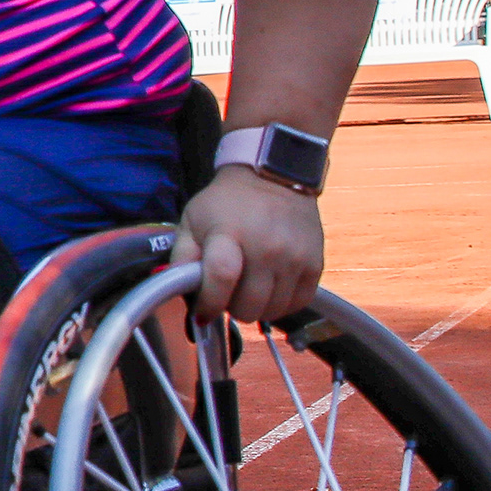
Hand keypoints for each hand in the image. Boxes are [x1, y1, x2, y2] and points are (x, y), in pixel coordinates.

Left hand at [174, 164, 323, 324]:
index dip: (209, 303)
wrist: (274, 178)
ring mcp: (294, 258)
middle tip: (227, 292)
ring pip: (272, 311)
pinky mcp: (315, 265)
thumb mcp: (193, 220)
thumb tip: (174, 289)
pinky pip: (298, 304)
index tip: (203, 312)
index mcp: (229, 234)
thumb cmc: (227, 203)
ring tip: (248, 288)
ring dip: (256, 308)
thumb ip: (181, 255)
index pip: (220, 278)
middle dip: (231, 307)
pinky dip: (281, 305)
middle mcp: (266, 248)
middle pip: (248, 305)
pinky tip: (270, 289)